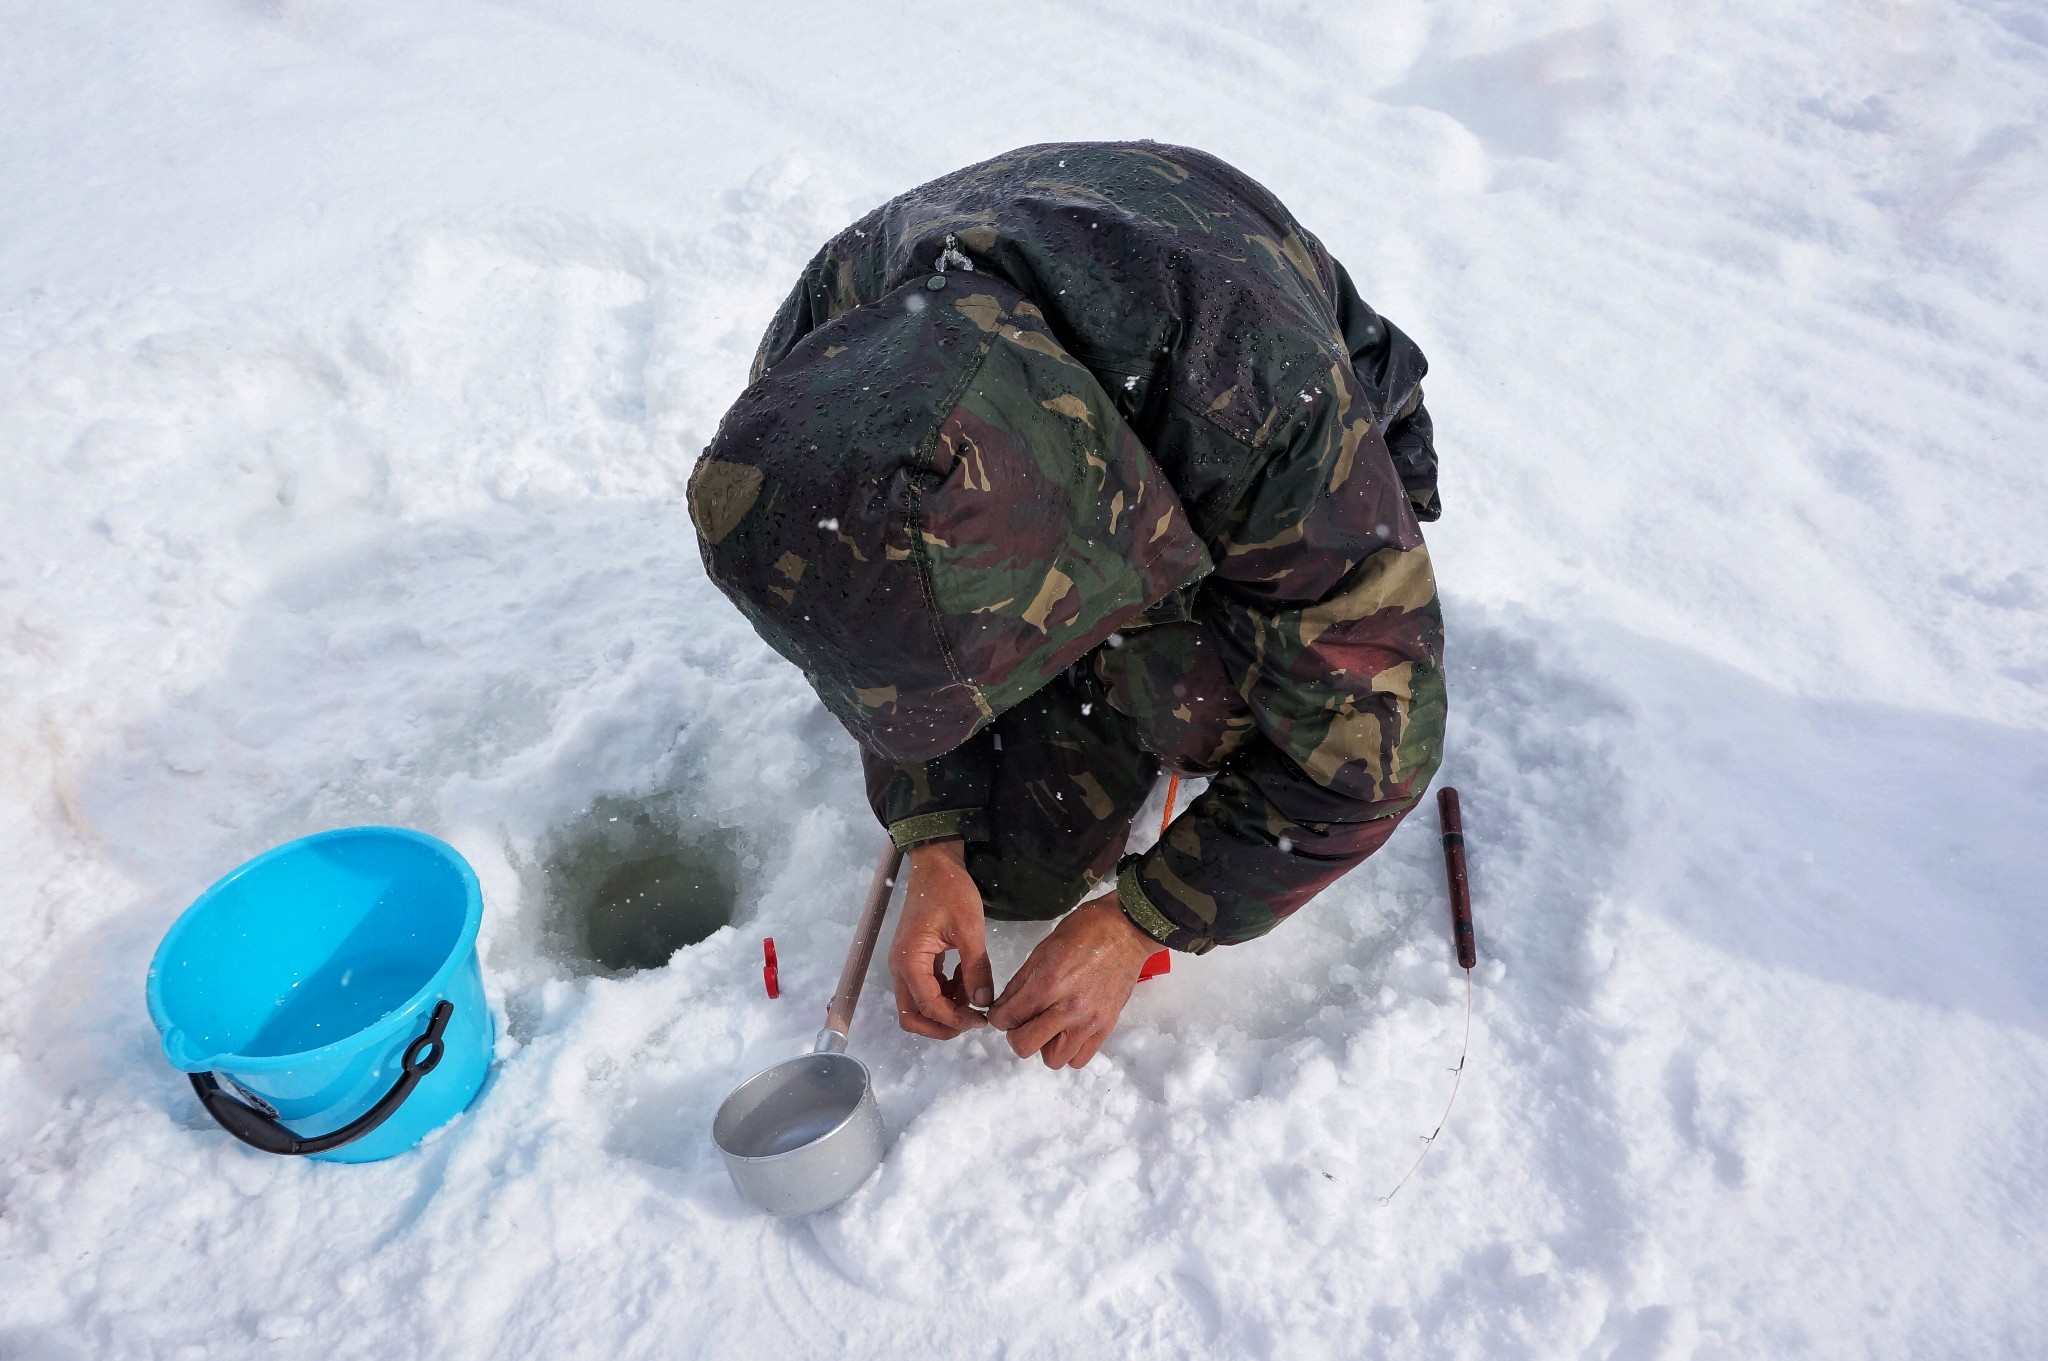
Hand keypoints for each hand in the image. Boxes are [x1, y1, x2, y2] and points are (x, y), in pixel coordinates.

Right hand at [887, 840, 993, 1039]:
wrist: (936, 864)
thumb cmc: (950, 891)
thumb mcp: (969, 929)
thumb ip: (977, 969)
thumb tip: (984, 1003)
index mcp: (910, 961)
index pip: (928, 1006)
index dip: (955, 1019)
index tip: (982, 1020)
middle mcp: (901, 967)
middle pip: (912, 1016)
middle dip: (941, 1025)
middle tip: (972, 1021)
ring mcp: (906, 964)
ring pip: (918, 1005)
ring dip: (944, 1010)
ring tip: (974, 998)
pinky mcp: (915, 959)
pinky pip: (926, 988)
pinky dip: (945, 994)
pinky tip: (967, 981)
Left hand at [988, 894, 1157, 1068]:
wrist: (1127, 930)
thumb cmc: (1085, 931)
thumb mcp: (1043, 949)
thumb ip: (1021, 982)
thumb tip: (1004, 1006)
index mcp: (1049, 983)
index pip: (1008, 1017)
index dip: (998, 1017)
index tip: (1002, 1013)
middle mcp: (1068, 1008)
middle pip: (1025, 1046)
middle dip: (1016, 1035)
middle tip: (1022, 1021)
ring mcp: (1089, 1021)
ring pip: (1053, 1059)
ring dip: (1044, 1046)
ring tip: (1048, 1027)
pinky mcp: (1106, 1027)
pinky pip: (1079, 1058)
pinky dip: (1069, 1050)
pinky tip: (1067, 1032)